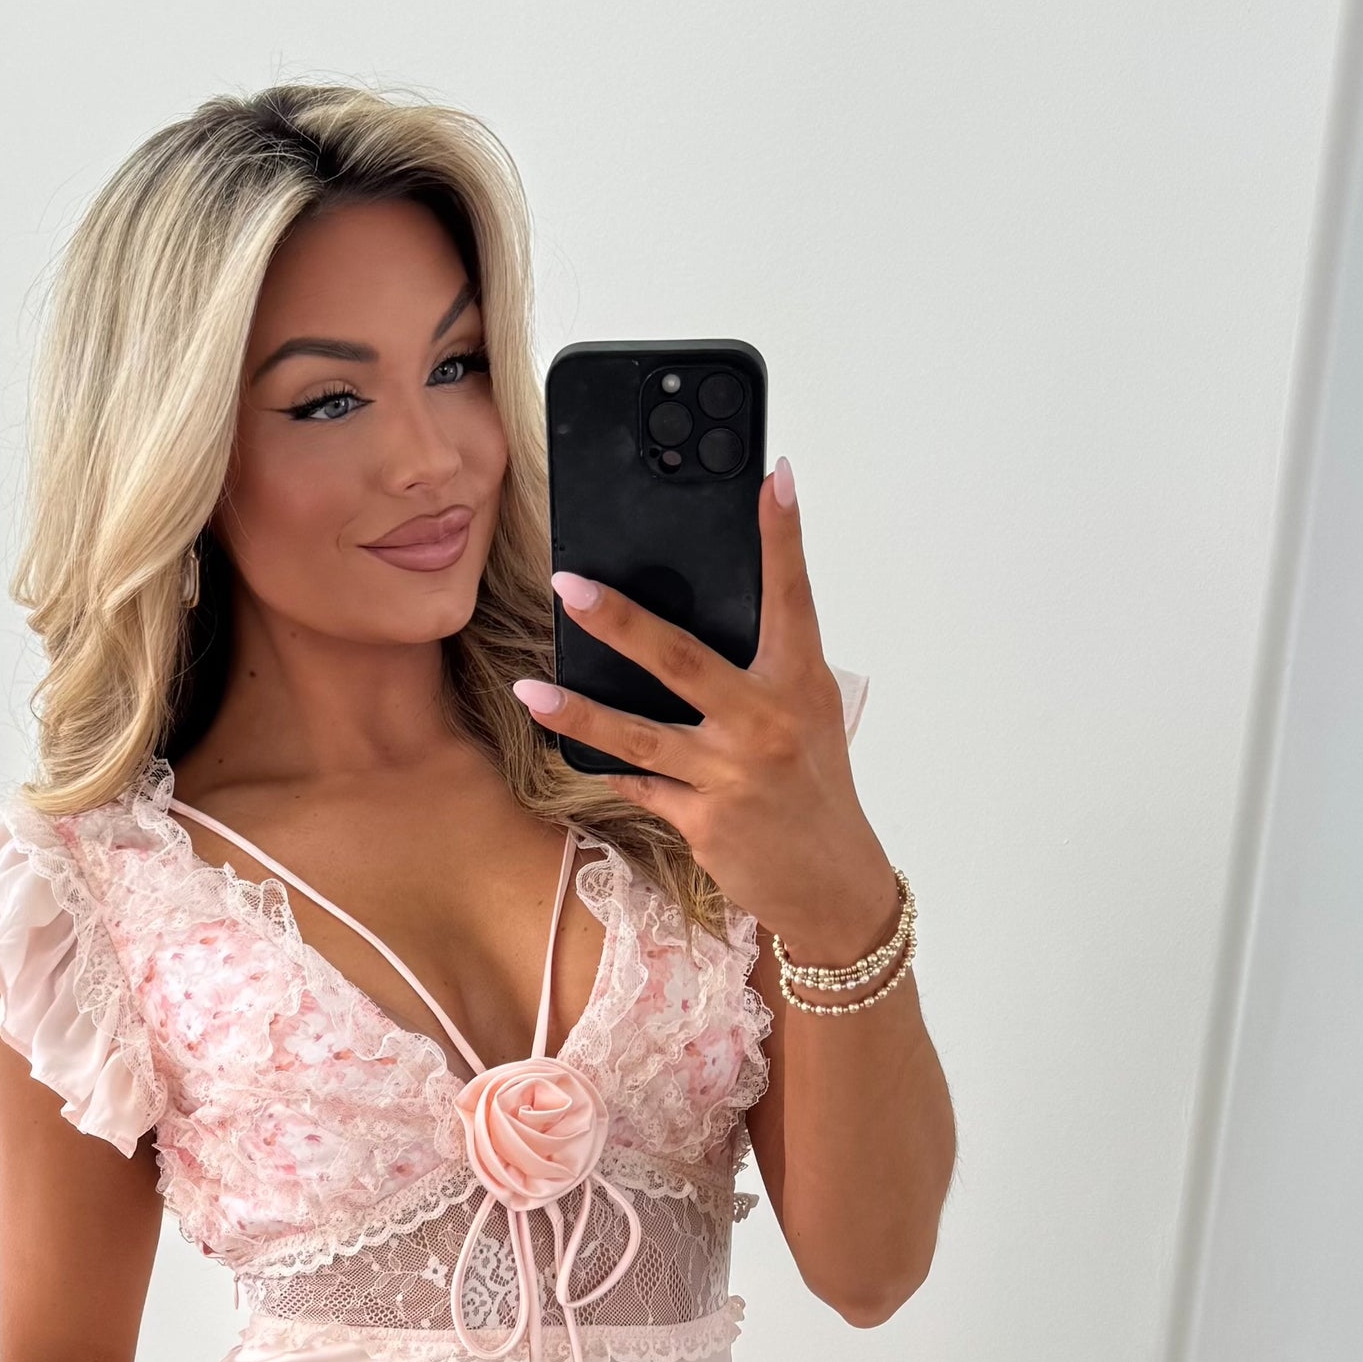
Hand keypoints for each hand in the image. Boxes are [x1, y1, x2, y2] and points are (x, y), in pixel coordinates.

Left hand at [511, 458, 897, 968]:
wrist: (831, 884)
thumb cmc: (813, 788)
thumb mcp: (804, 717)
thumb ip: (758, 673)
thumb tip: (687, 627)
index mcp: (799, 682)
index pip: (792, 595)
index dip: (784, 535)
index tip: (773, 477)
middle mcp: (765, 722)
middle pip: (681, 660)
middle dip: (620, 621)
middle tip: (571, 586)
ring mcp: (730, 775)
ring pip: (638, 735)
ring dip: (579, 711)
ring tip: (532, 690)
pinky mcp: (702, 821)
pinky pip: (640, 786)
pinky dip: (609, 768)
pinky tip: (570, 748)